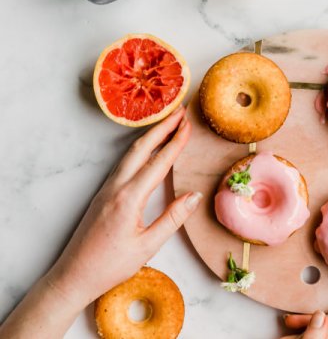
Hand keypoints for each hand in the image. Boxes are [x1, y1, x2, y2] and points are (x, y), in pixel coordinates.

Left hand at [0, 107, 200, 338]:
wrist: (73, 275)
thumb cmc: (110, 265)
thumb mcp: (147, 246)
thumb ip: (172, 219)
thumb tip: (194, 196)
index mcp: (129, 198)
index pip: (159, 162)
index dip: (176, 142)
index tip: (189, 125)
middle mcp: (117, 186)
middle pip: (142, 147)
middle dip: (162, 126)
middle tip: (179, 111)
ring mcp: (108, 188)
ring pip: (132, 152)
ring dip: (151, 135)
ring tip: (167, 123)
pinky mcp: (104, 193)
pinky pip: (125, 162)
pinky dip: (141, 148)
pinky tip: (148, 148)